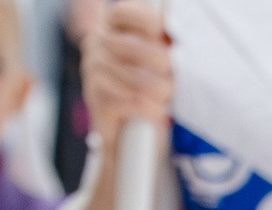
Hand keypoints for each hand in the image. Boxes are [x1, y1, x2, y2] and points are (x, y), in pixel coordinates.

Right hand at [82, 1, 172, 158]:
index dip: (144, 20)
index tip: (162, 31)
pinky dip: (149, 108)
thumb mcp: (156, 60)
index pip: (122, 13)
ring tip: (167, 96)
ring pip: (134, 77)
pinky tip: (158, 112)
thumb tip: (177, 36)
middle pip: (132, 46)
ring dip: (159, 90)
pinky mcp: (96, 99)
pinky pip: (129, 101)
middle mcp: (98, 45)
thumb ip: (163, 42)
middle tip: (171, 74)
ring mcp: (94, 72)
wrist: (126, 134)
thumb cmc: (146, 89)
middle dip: (160, 62)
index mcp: (111, 28)